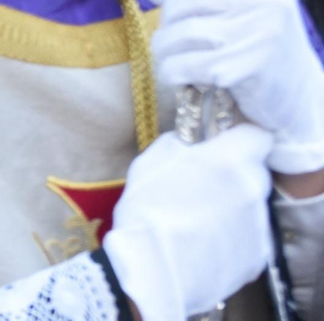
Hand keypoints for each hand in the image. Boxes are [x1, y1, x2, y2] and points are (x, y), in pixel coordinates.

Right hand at [104, 125, 274, 320]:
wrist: (152, 269)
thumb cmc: (145, 209)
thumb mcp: (152, 161)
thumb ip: (182, 145)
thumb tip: (193, 144)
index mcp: (229, 159)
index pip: (257, 135)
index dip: (241, 138)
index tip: (225, 144)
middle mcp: (253, 188)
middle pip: (254, 171)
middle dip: (234, 174)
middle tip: (204, 184)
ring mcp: (259, 225)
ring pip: (251, 205)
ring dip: (232, 206)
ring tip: (199, 220)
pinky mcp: (259, 255)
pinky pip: (249, 236)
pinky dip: (232, 236)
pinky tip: (204, 242)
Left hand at [143, 0, 323, 173]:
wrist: (297, 99)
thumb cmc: (258, 43)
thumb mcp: (239, 6)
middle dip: (169, 15)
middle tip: (174, 32)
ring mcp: (262, 31)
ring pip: (180, 31)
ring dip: (164, 47)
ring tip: (174, 55)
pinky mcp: (247, 66)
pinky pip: (183, 64)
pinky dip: (171, 72)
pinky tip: (182, 75)